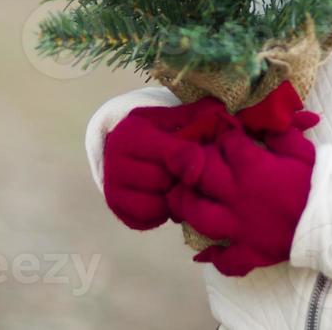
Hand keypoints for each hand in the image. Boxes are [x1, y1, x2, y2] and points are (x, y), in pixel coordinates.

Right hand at [102, 97, 233, 230]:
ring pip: (157, 204)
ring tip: (175, 185)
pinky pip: (148, 219)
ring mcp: (113, 187)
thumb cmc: (154, 133)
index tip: (202, 162)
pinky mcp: (117, 208)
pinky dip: (161, 213)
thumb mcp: (170, 119)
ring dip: (172, 199)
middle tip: (187, 174)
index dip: (193, 160)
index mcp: (131, 134)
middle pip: (164, 181)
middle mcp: (115, 160)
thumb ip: (194, 117)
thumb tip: (218, 112)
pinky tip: (163, 198)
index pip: (171, 155)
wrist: (122, 149)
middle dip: (180, 179)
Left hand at [168, 112, 318, 276]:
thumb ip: (277, 133)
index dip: (223, 137)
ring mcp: (241, 226)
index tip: (226, 137)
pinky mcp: (251, 252)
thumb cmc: (320, 182)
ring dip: (188, 207)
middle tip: (187, 163)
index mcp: (251, 166)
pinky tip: (210, 253)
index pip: (225, 144)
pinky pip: (227, 260)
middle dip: (189, 165)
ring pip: (200, 217)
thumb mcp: (300, 148)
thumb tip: (262, 121)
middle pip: (199, 176)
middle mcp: (237, 195)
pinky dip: (217, 259)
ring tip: (183, 200)